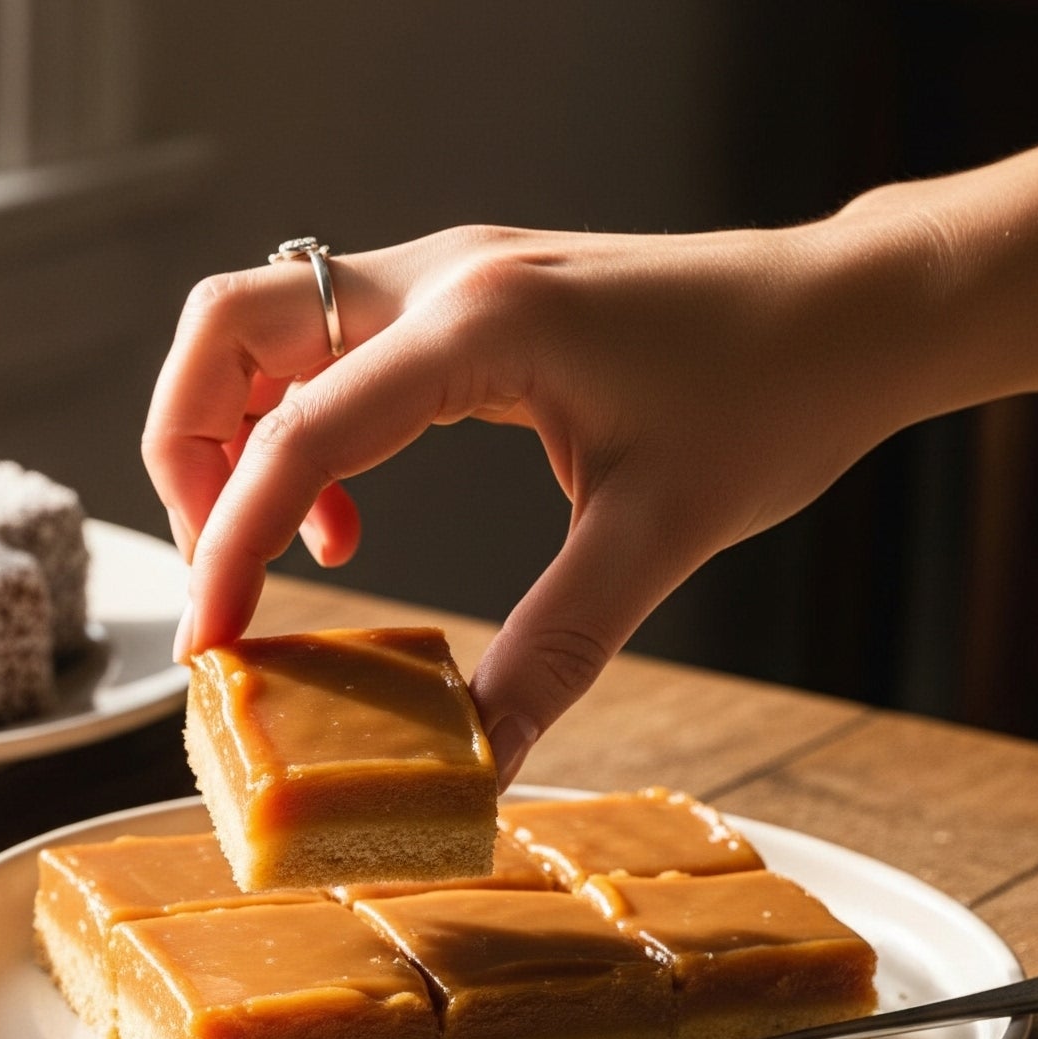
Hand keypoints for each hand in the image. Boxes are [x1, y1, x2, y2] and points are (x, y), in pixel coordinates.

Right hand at [143, 220, 929, 781]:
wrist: (849, 313)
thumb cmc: (776, 394)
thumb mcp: (658, 536)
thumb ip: (554, 650)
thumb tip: (480, 763)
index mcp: (481, 324)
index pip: (295, 430)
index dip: (227, 543)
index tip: (210, 641)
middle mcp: (442, 277)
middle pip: (226, 326)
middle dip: (188, 450)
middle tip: (223, 565)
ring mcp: (447, 275)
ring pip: (263, 328)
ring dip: (237, 436)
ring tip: (294, 548)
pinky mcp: (462, 300)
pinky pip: (327, 352)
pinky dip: (301, 431)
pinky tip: (354, 520)